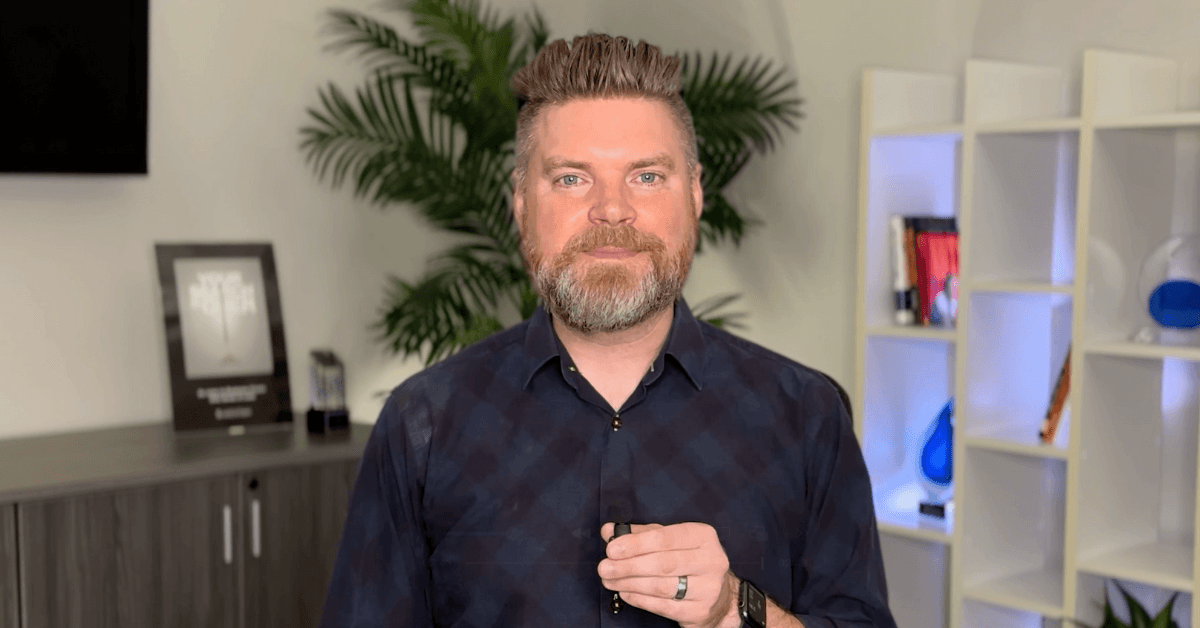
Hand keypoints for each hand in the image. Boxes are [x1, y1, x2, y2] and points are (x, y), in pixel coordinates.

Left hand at [598, 522, 739, 627]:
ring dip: (630, 583)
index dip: (636, 544)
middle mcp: (711, 560)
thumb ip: (639, 534)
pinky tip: (625, 593)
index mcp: (703, 536)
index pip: (665, 538)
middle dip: (628, 565)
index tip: (612, 548)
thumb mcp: (669, 541)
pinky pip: (663, 606)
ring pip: (661, 586)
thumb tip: (608, 531)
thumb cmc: (689, 561)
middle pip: (663, 563)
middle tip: (605, 567)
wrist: (719, 596)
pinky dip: (640, 599)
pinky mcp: (699, 611)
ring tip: (610, 580)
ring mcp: (708, 588)